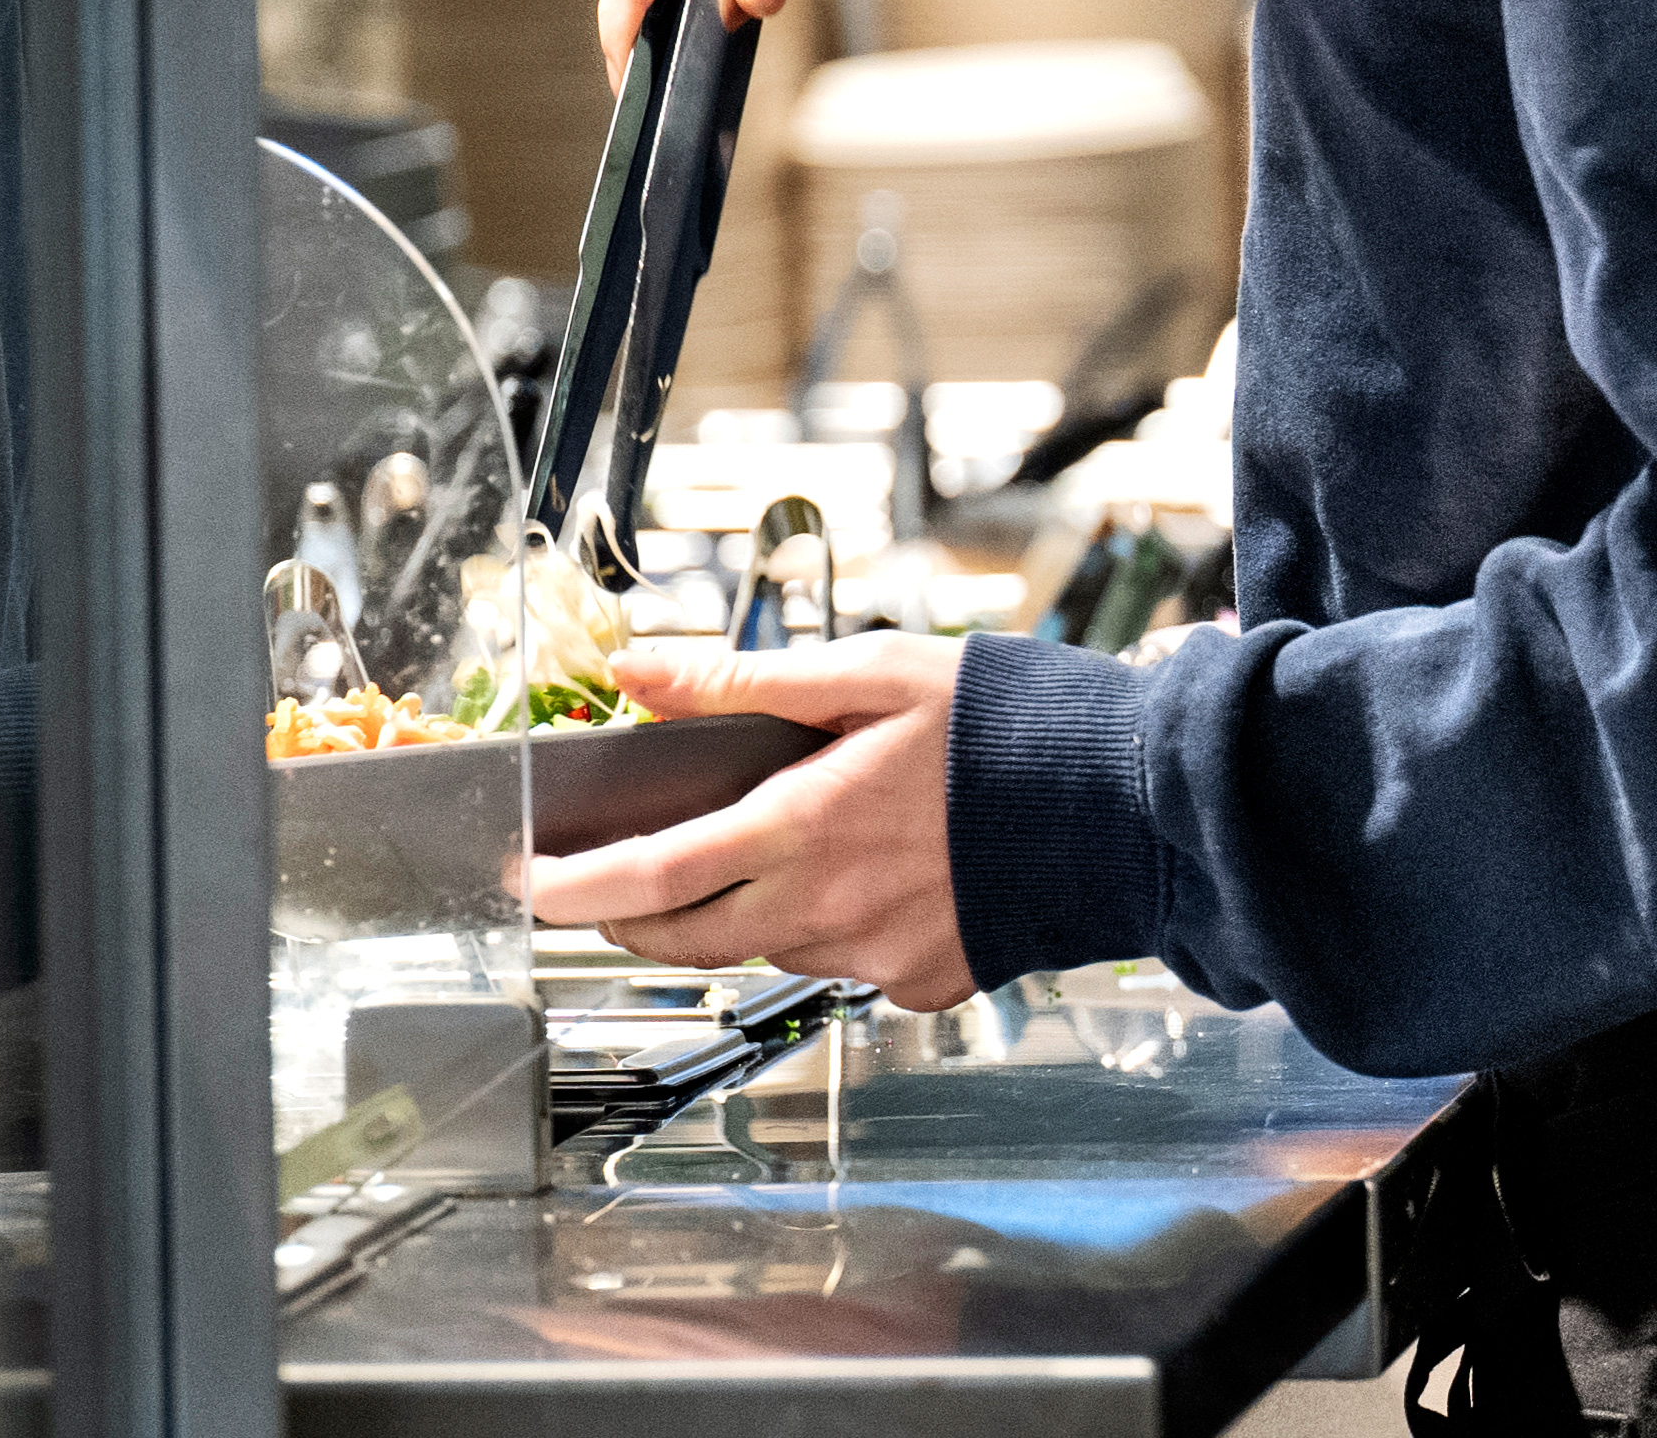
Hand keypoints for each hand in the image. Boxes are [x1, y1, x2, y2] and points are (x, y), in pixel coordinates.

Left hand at [516, 636, 979, 1007]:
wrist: (1128, 803)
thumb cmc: (1008, 724)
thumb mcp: (872, 672)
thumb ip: (745, 682)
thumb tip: (639, 673)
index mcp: (805, 827)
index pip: (653, 874)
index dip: (576, 885)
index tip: (527, 883)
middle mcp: (828, 910)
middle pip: (685, 938)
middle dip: (627, 915)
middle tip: (603, 883)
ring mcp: (874, 958)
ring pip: (764, 947)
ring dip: (737, 910)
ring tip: (768, 846)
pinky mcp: (921, 983)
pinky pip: (842, 963)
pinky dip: (829, 924)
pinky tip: (870, 874)